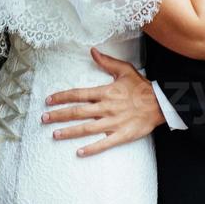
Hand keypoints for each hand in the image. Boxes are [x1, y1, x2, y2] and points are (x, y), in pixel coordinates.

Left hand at [40, 48, 164, 156]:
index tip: (48, 100)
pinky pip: (104, 143)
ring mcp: (113, 122)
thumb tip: (92, 50)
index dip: (61, 97)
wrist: (160, 103)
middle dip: (59, 115)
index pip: (78, 94)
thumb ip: (106, 62)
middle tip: (43, 119)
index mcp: (105, 92)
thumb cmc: (141, 87)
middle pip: (77, 112)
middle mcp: (106, 108)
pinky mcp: (121, 135)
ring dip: (69, 132)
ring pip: (87, 128)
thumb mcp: (124, 70)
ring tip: (54, 135)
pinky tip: (79, 153)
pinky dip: (91, 149)